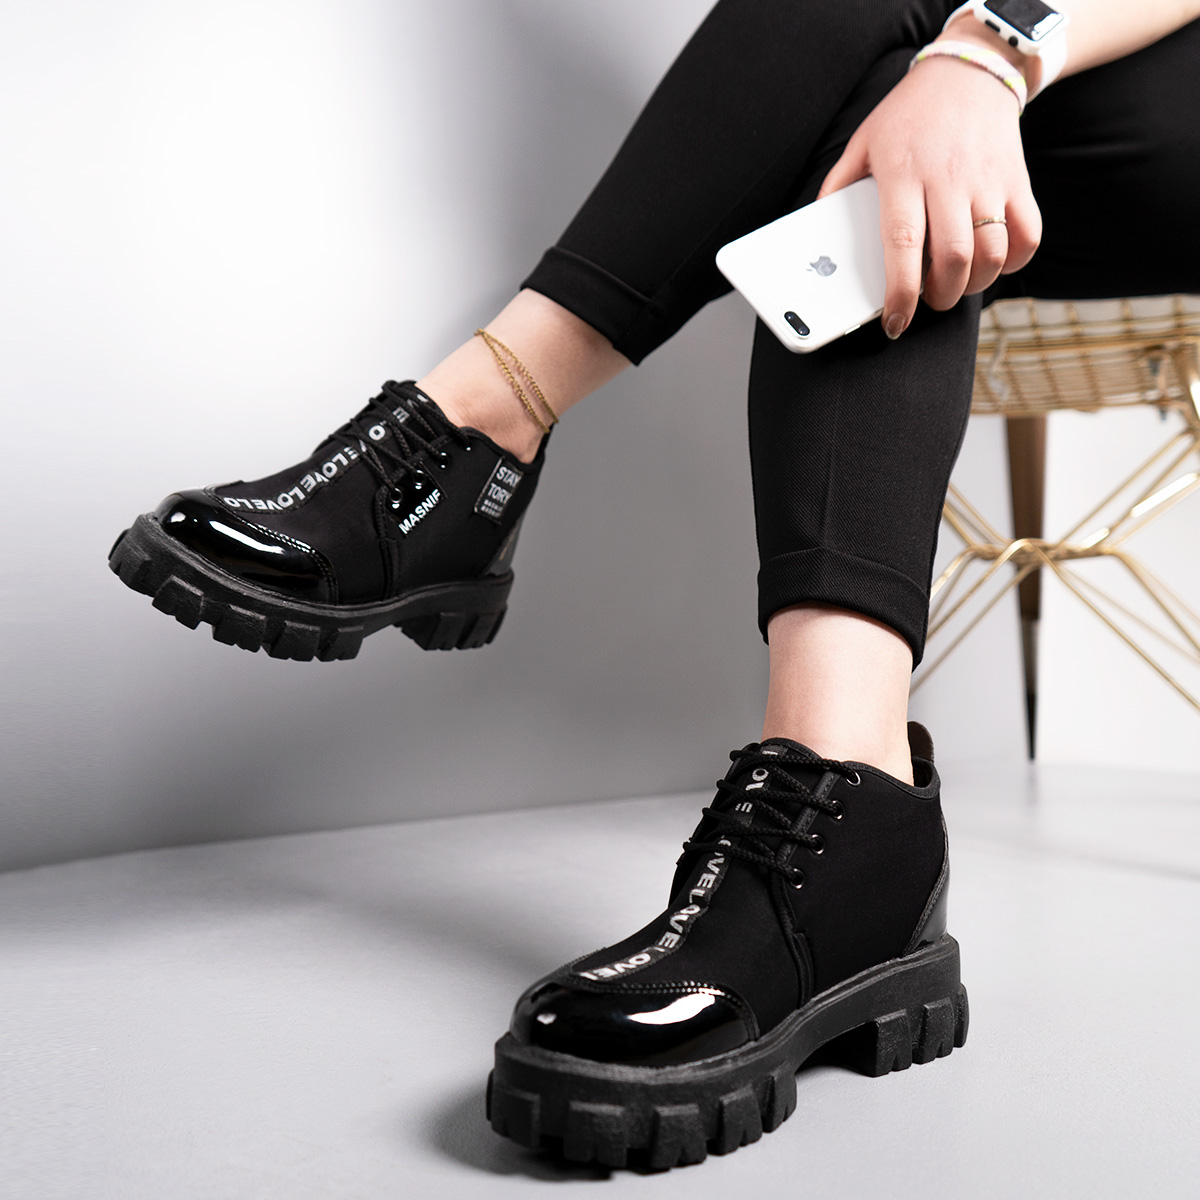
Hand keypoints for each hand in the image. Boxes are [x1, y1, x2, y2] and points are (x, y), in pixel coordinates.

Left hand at [817, 52, 1041, 338]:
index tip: (895, 322)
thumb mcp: (864, 142)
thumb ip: (839, 186)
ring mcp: (988, 180)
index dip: (901, 292)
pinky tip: (992, 263)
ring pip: (991, 254)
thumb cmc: (910, 114)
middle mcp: (949, 179)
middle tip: (928, 300)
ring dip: (974, 285)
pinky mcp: (1018, 180)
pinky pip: (1027, 236)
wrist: (969, 71)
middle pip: (954, 259)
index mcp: (904, 174)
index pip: (903, 243)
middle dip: (941, 297)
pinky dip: (1011, 262)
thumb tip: (819, 229)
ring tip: (956, 284)